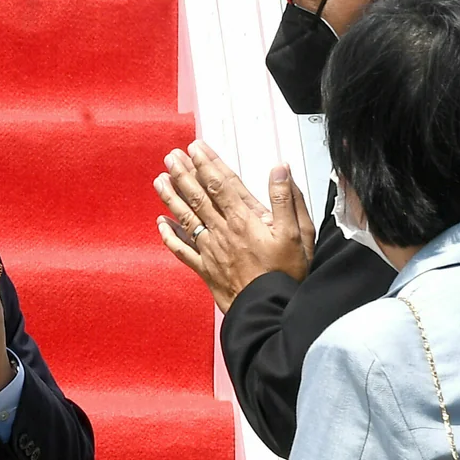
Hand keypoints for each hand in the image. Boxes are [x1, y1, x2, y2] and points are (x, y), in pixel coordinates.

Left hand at [154, 141, 314, 311]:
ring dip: (172, 197)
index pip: (222, 184)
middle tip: (171, 156)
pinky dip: (170, 236)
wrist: (269, 311)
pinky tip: (161, 223)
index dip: (207, 164)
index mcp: (245, 220)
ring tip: (160, 179)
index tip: (196, 148)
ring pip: (186, 218)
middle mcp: (223, 231)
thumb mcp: (299, 234)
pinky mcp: (206, 269)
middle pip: (198, 196)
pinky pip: (182, 250)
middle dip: (184, 174)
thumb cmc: (286, 275)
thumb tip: (281, 169)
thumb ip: (287, 199)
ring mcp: (211, 250)